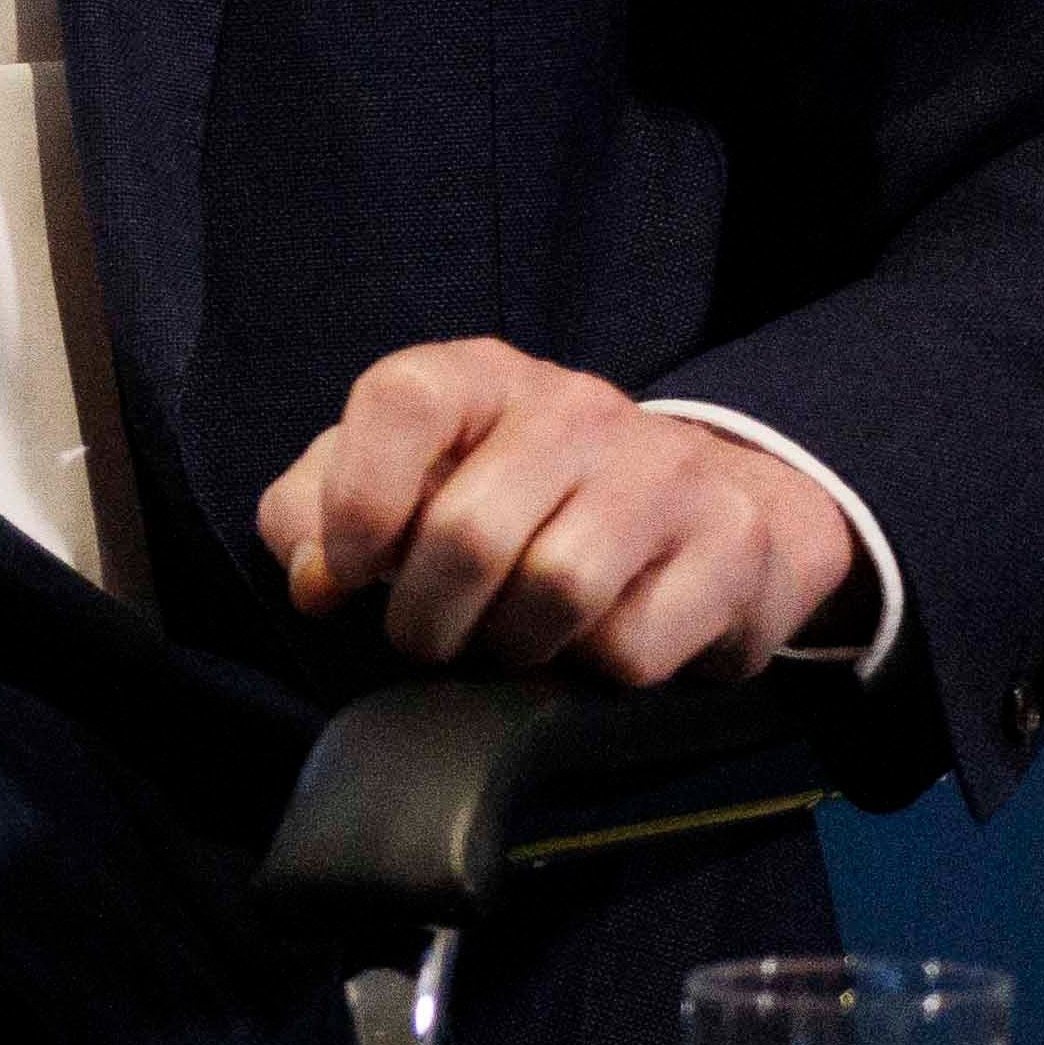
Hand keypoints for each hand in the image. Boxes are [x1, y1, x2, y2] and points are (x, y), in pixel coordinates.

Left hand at [256, 340, 862, 684]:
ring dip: (509, 645)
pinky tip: (589, 644)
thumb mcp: (405, 478)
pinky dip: (591, 669)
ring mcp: (664, 470)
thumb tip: (311, 578)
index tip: (348, 569)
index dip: (356, 497)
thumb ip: (317, 510)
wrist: (703, 508)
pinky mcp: (732, 546)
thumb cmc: (514, 497)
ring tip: (505, 640)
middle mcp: (576, 407)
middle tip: (423, 638)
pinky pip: (632, 645)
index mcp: (479, 375)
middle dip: (424, 615)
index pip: (402, 398)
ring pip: (557, 590)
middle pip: (470, 530)